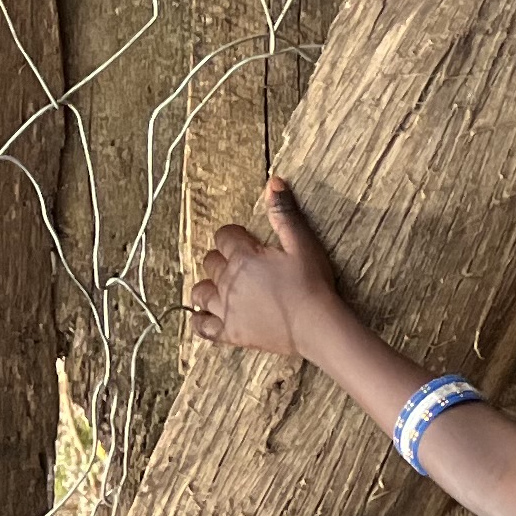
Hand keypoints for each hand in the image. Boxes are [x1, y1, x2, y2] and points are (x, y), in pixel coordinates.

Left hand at [190, 178, 345, 355]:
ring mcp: (226, 309)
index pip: (224, 236)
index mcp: (243, 257)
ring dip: (207, 286)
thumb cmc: (312, 285)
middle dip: (221, 259)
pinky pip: (201, 326)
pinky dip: (199, 320)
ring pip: (200, 292)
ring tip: (219, 286)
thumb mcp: (302, 244)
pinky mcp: (230, 333)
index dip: (232, 235)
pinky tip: (205, 315)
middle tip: (237, 263)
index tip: (242, 239)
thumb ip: (284, 213)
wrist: (315, 326)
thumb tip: (273, 182)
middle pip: (210, 262)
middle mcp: (228, 281)